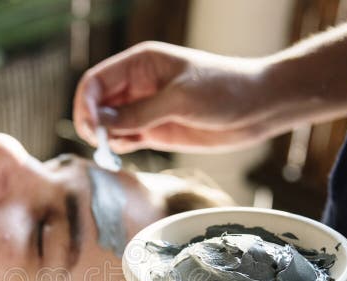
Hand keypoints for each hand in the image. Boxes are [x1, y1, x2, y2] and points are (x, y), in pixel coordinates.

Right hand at [73, 41, 270, 153]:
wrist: (259, 108)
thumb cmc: (225, 90)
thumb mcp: (181, 99)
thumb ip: (140, 113)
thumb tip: (102, 124)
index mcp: (141, 63)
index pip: (96, 81)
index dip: (87, 103)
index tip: (91, 127)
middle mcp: (138, 85)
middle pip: (97, 103)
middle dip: (92, 122)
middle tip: (98, 143)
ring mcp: (145, 109)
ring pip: (108, 124)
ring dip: (103, 137)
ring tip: (111, 149)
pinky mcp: (155, 131)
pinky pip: (125, 138)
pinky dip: (117, 146)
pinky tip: (123, 150)